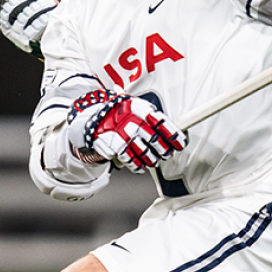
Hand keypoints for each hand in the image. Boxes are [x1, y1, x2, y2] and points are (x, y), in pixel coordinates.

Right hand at [66, 90, 185, 172]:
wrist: (91, 119)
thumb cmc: (116, 113)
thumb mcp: (132, 105)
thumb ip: (149, 114)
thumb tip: (169, 126)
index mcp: (140, 109)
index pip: (162, 123)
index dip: (173, 136)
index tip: (180, 144)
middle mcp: (133, 122)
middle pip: (155, 140)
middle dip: (164, 150)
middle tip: (166, 154)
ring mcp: (124, 135)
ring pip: (145, 152)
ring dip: (152, 160)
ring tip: (154, 161)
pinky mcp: (116, 147)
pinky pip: (131, 160)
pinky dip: (137, 166)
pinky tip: (140, 167)